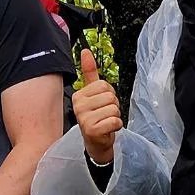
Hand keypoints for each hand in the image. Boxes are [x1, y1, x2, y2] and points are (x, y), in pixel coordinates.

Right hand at [73, 49, 121, 165]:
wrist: (96, 143)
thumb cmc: (96, 118)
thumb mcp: (93, 94)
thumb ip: (90, 73)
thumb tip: (86, 52)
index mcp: (79, 95)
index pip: (104, 85)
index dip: (110, 95)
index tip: (102, 105)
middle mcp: (79, 106)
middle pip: (110, 96)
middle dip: (114, 106)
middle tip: (105, 115)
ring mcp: (84, 118)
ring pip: (114, 108)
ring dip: (115, 117)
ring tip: (106, 123)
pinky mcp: (91, 130)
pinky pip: (114, 121)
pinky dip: (116, 126)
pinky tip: (108, 130)